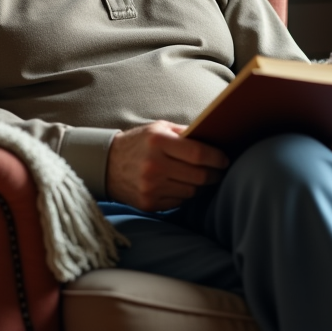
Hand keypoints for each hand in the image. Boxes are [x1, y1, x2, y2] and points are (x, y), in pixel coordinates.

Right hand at [106, 121, 230, 211]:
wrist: (106, 165)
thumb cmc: (139, 143)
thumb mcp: (158, 129)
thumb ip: (185, 133)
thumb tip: (214, 138)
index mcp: (158, 142)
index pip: (197, 153)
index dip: (216, 158)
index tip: (225, 159)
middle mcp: (154, 165)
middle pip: (198, 175)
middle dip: (214, 174)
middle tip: (220, 171)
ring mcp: (150, 187)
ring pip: (191, 191)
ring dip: (201, 185)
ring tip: (203, 177)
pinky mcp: (148, 203)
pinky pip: (179, 201)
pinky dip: (185, 194)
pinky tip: (184, 185)